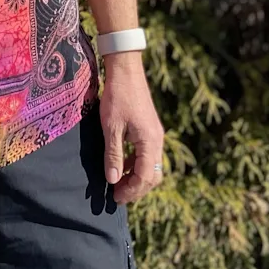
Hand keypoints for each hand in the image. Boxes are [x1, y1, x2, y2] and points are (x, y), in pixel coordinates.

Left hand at [100, 54, 164, 204]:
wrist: (126, 71)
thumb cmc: (117, 97)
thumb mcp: (111, 128)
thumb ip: (113, 156)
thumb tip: (112, 181)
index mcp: (150, 142)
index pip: (145, 177)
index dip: (131, 191)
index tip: (115, 198)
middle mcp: (157, 140)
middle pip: (153, 175)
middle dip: (136, 188)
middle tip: (117, 196)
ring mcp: (155, 134)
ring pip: (151, 166)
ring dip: (136, 177)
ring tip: (118, 183)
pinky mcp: (150, 128)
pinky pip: (147, 154)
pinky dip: (136, 164)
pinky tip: (122, 164)